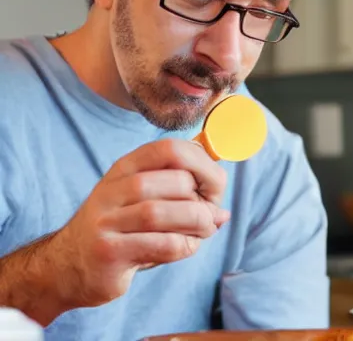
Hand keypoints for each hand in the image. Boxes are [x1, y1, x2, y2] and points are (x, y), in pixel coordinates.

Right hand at [51, 138, 229, 307]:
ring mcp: (107, 220)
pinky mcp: (109, 252)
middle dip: (202, 198)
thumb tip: (223, 212)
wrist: (69, 265)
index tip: (215, 184)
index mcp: (126, 167)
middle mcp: (113, 189)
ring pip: (162, 212)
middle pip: (172, 180)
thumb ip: (182, 197)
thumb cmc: (121, 228)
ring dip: (196, 222)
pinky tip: (185, 246)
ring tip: (204, 230)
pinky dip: (183, 245)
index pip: (169, 148)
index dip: (202, 163)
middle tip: (210, 214)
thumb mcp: (145, 201)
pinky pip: (159, 244)